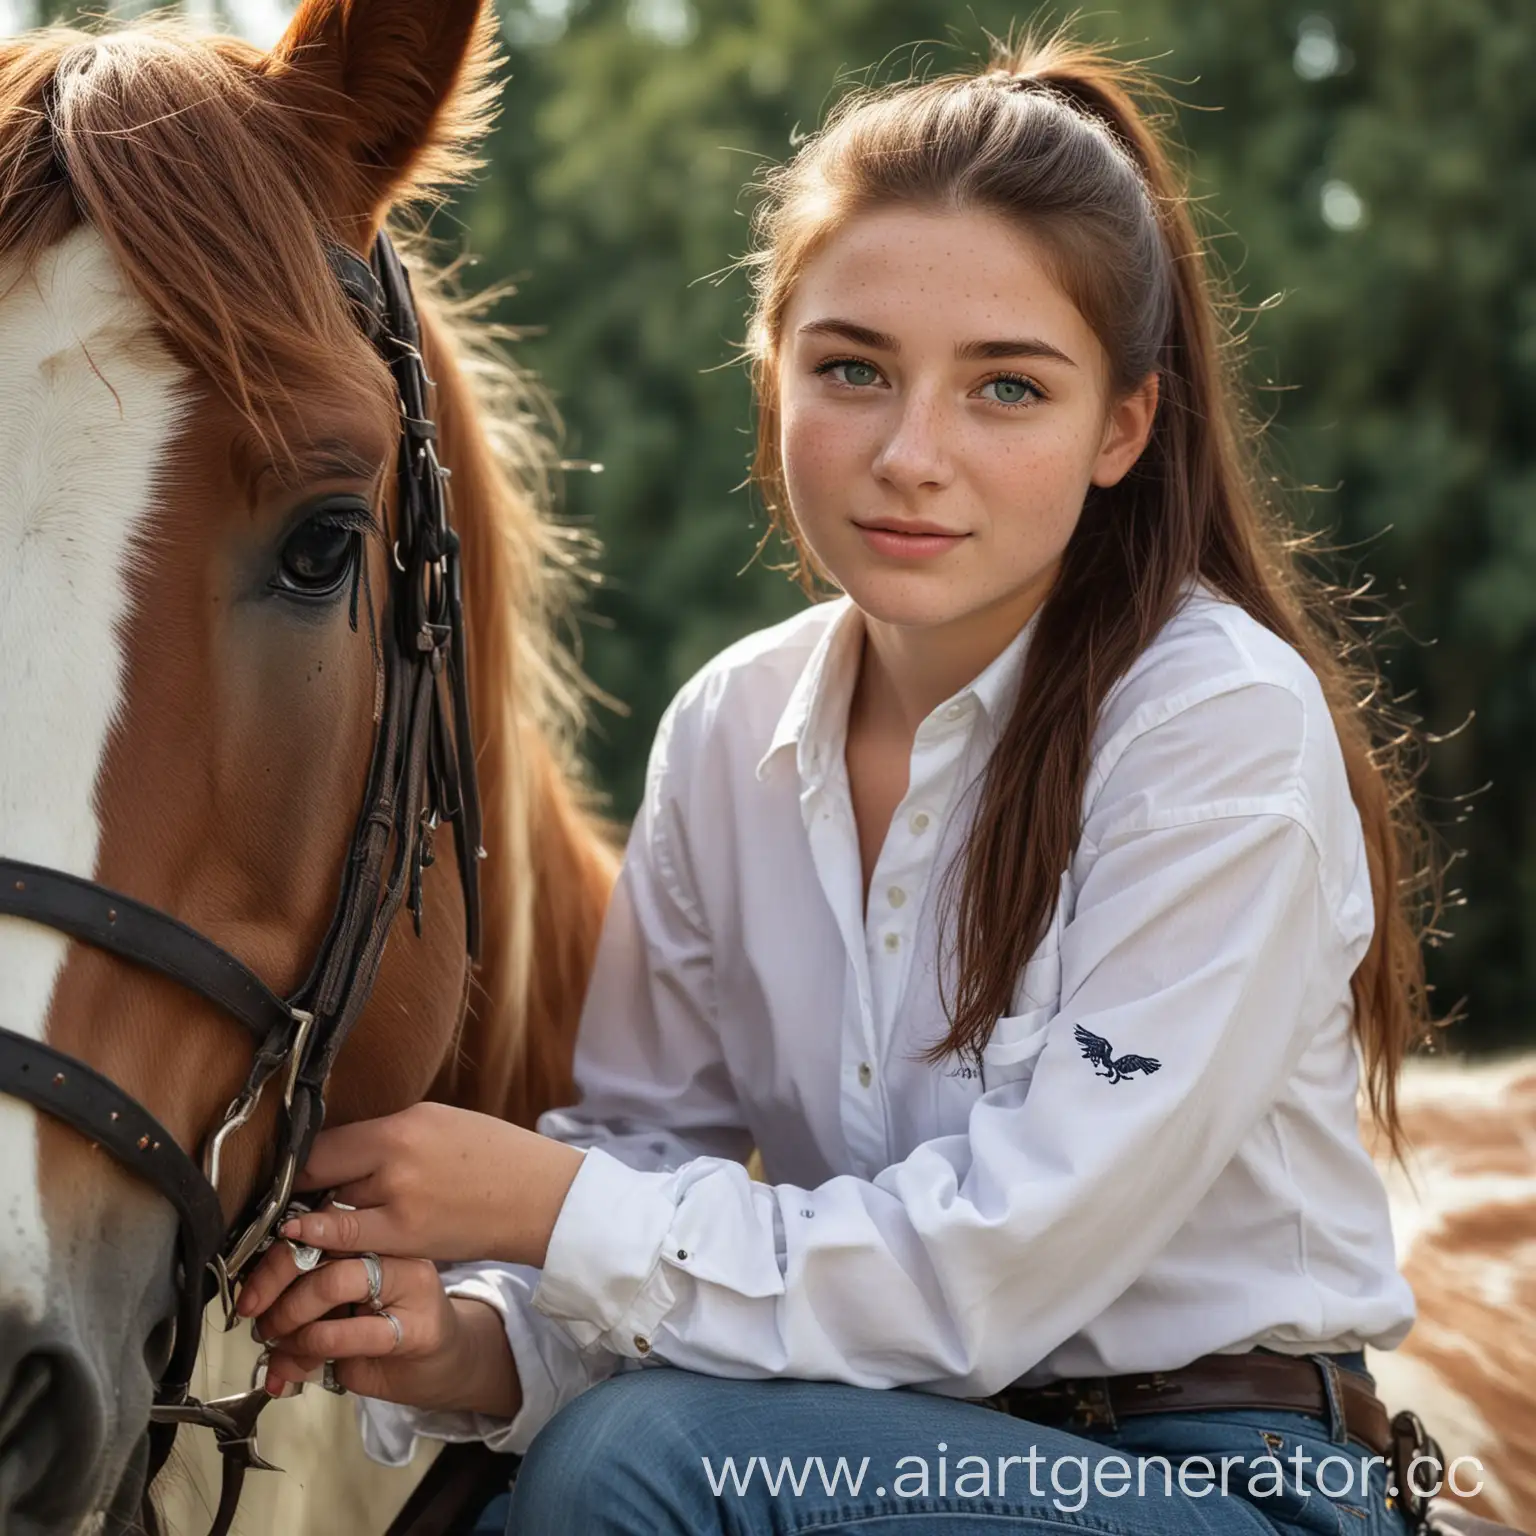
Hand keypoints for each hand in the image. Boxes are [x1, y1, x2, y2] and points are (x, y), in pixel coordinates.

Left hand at [240, 1100, 584, 1272]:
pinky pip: (351, 1246)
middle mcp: (395, 1165)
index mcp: (401, 1127)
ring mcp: (400, 1207)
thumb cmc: (491, 1152)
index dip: (292, 1158)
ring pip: (328, 1217)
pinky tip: (309, 1247)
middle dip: (291, 1193)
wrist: (537, 1194)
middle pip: (317, 1179)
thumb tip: (339, 1145)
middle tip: (263, 1203)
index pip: (323, 1142)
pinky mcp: (409, 1242)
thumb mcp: (436, 1122)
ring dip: (301, 1227)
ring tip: (278, 1235)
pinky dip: (326, 1246)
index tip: (273, 1166)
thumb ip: (386, 1135)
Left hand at [248, 1245, 519, 1415]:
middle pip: (322, 1247)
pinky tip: (303, 1364)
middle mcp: (395, 1249)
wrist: (448, 1365)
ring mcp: (411, 1284)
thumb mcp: (343, 1314)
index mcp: (374, 1236)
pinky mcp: (420, 1326)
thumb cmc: (390, 1333)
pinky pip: (355, 1332)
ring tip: (280, 1346)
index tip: (249, 1298)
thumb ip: (305, 1312)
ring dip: (293, 1320)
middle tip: (259, 1322)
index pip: (318, 1229)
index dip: (274, 1261)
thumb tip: (255, 1320)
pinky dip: (317, 1348)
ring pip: (336, 1281)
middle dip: (276, 1288)